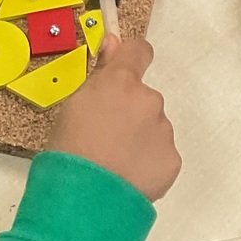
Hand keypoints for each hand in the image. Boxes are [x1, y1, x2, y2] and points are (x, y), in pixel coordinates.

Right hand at [49, 34, 179, 202]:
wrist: (83, 198)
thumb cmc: (68, 149)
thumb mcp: (73, 105)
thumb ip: (99, 73)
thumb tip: (114, 42)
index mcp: (121, 82)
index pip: (139, 51)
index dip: (132, 59)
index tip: (125, 71)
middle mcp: (149, 100)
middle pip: (143, 99)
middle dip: (130, 113)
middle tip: (105, 139)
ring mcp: (163, 131)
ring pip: (153, 128)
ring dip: (139, 140)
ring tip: (113, 164)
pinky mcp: (172, 160)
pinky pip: (161, 155)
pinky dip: (148, 164)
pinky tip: (127, 178)